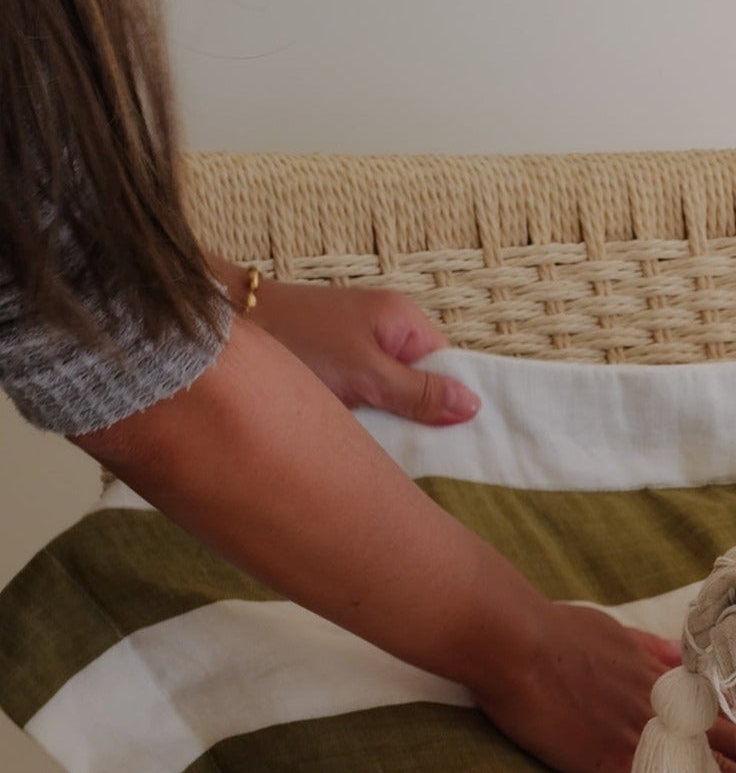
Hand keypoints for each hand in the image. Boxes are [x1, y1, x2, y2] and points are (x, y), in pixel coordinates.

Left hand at [237, 270, 481, 425]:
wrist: (224, 326)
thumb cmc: (297, 343)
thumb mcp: (366, 375)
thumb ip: (419, 394)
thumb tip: (474, 406)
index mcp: (405, 321)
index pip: (451, 369)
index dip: (453, 405)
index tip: (450, 443)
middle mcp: (389, 327)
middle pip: (426, 382)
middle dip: (422, 417)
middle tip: (417, 452)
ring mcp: (361, 343)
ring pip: (396, 391)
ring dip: (392, 418)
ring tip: (387, 445)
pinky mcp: (338, 359)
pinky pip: (370, 391)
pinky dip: (368, 412)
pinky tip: (361, 432)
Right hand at [471, 602, 735, 772]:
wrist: (517, 643)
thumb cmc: (555, 631)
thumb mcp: (612, 631)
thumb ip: (649, 648)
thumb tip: (676, 655)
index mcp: (663, 677)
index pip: (720, 709)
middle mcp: (665, 707)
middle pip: (728, 741)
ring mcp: (645, 737)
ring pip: (712, 769)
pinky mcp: (618, 763)